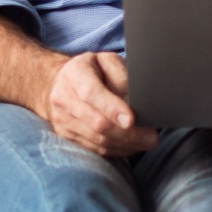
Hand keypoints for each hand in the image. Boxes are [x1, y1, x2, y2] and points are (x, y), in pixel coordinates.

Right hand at [43, 51, 157, 156]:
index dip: (112, 108)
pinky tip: (132, 146)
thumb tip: (135, 100)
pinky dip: (117, 150)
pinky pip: (95, 148)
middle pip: (97, 122)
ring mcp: (62, 119)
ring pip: (98, 139)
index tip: (132, 120)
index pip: (92, 93)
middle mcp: (64, 97)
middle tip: (151, 137)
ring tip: (147, 142)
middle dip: (128, 133)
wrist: (59, 83)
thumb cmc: (91, 71)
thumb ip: (120, 75)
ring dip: (126, 145)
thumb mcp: (107, 61)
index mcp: (74, 73)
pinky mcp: (66, 135)